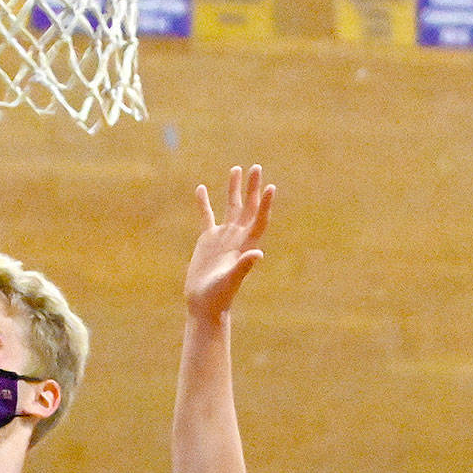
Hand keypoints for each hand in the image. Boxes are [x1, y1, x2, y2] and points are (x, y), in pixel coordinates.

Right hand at [185, 164, 273, 322]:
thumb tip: (258, 255)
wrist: (204, 304)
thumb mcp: (231, 280)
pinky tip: (201, 188)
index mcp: (246, 245)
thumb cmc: (219, 296)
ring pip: (230, 207)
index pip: (259, 220)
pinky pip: (207, 216)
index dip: (266, 204)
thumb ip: (244, 267)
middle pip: (248, 207)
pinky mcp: (207, 240)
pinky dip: (204, 203)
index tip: (271, 187)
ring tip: (236, 169)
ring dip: (234, 189)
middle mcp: (237, 238)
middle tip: (256, 167)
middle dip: (252, 188)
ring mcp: (223, 237)